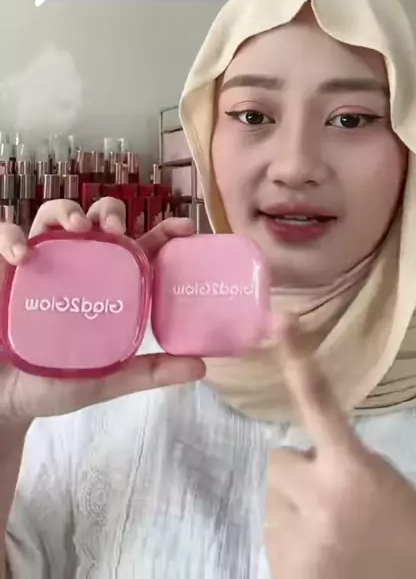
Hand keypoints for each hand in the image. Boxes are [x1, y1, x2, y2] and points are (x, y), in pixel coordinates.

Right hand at [0, 199, 204, 428]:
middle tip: (115, 228)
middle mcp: (73, 267)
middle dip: (108, 212)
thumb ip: (147, 372)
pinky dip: (12, 237)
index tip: (183, 228)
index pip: (135, 249)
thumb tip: (199, 367)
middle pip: (95, 220)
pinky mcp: (4, 270)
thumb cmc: (52, 385)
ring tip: (77, 227)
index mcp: (103, 285)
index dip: (161, 232)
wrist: (3, 402)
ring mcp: (38, 265)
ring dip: (66, 211)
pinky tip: (22, 256)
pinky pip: (6, 237)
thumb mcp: (105, 378)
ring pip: (53, 217)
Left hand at [264, 318, 415, 578]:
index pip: (319, 402)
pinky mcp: (284, 569)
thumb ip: (348, 460)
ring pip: (274, 498)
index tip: (282, 319)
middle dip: (301, 473)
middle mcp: (318, 497)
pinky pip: (272, 534)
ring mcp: (297, 538)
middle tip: (334, 498)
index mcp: (353, 469)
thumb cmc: (411, 539)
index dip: (298, 358)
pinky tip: (325, 557)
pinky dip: (294, 542)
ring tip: (334, 533)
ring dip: (296, 508)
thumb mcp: (387, 484)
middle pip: (280, 459)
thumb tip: (314, 453)